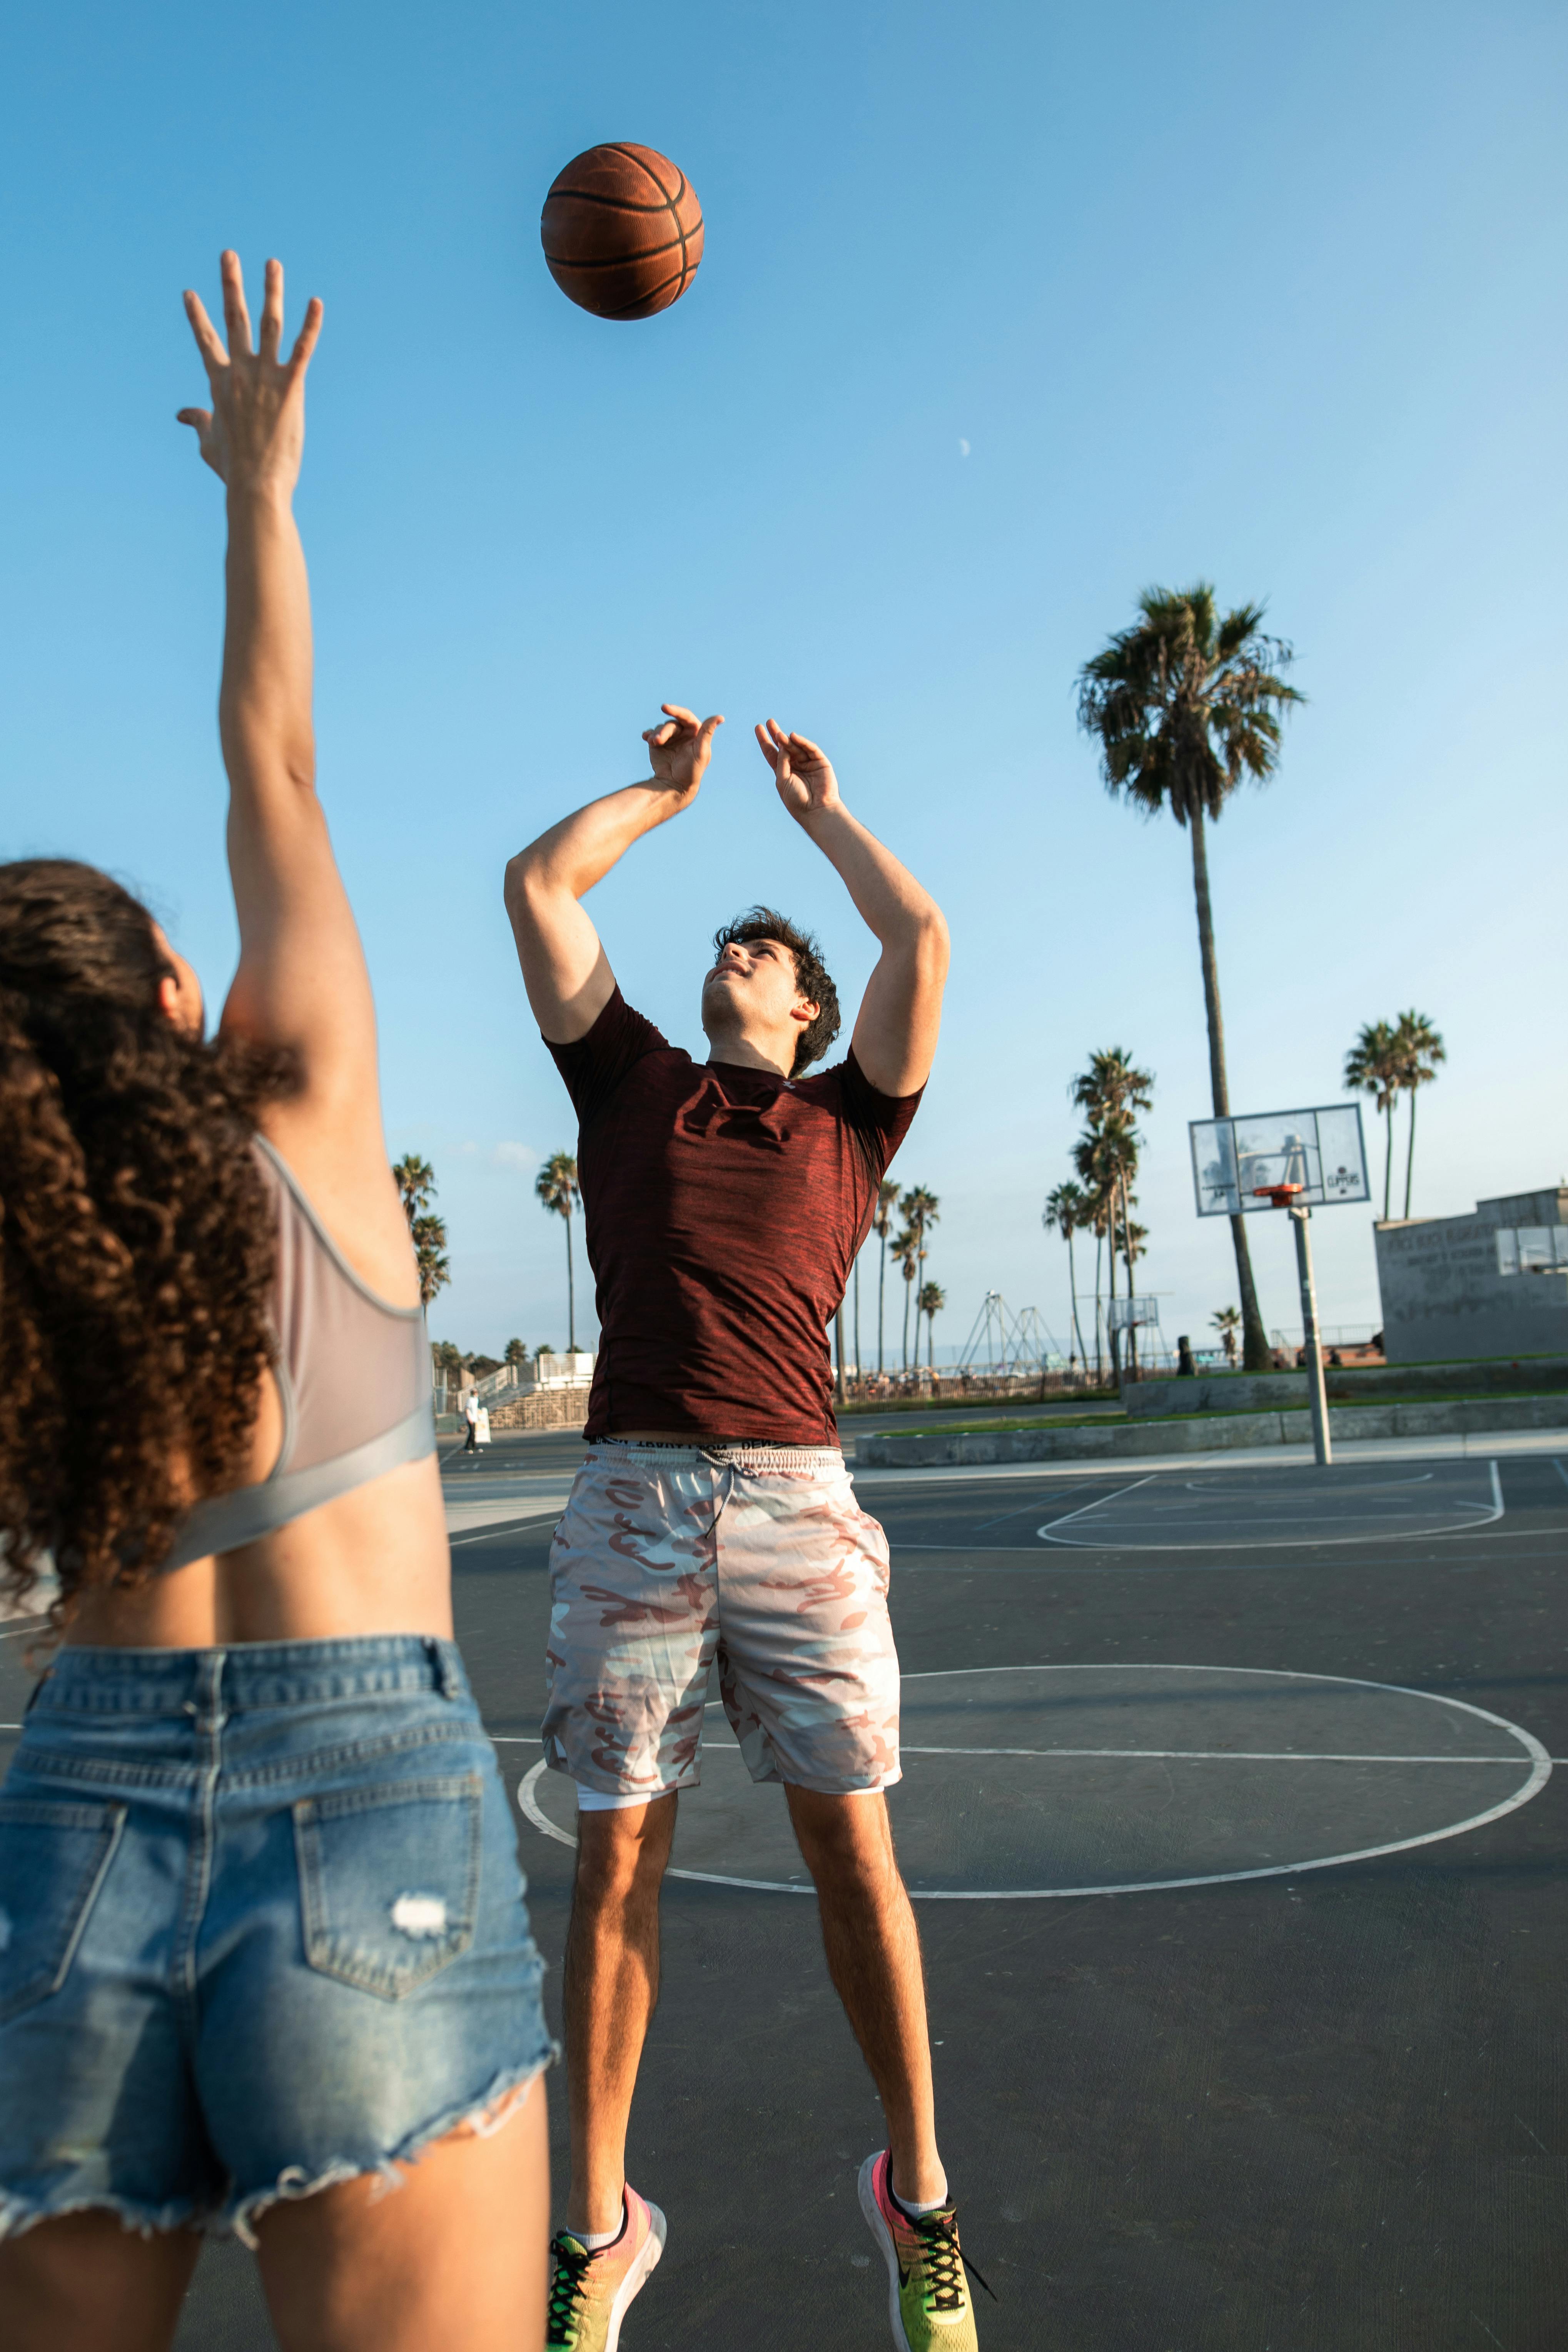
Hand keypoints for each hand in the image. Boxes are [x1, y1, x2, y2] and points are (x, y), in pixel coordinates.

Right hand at [177, 252, 322, 495]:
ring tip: (272, 263)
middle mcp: (239, 373)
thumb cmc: (231, 468)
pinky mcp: (290, 387)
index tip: (190, 292)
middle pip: (233, 319)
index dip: (196, 316)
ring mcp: (264, 377)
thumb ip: (196, 421)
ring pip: (268, 324)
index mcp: (218, 383)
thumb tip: (181, 414)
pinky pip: (303, 349)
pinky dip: (311, 325)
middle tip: (229, 255)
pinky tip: (316, 302)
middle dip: (231, 284)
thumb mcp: (207, 442)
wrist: (255, 485)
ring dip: (270, 290)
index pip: (205, 340)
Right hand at [642, 705, 723, 796]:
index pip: (686, 716)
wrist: (674, 785)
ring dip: (655, 735)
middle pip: (671, 724)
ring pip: (660, 728)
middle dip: (663, 731)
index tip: (665, 708)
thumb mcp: (701, 752)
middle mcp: (682, 732)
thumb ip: (707, 733)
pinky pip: (651, 733)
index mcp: (695, 731)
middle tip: (657, 741)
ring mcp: (669, 737)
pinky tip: (645, 737)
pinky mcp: (658, 743)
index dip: (676, 711)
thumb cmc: (691, 770)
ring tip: (653, 743)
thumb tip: (720, 717)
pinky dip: (648, 734)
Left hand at [754, 720, 841, 819]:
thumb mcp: (782, 780)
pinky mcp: (821, 762)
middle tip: (769, 722)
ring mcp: (808, 763)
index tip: (758, 727)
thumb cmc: (797, 800)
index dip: (765, 740)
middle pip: (784, 746)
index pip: (772, 753)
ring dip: (787, 740)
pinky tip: (793, 736)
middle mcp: (796, 766)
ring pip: (796, 747)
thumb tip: (783, 744)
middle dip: (776, 734)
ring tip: (779, 734)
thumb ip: (781, 762)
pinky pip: (811, 749)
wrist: (816, 810)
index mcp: (784, 772)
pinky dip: (802, 742)